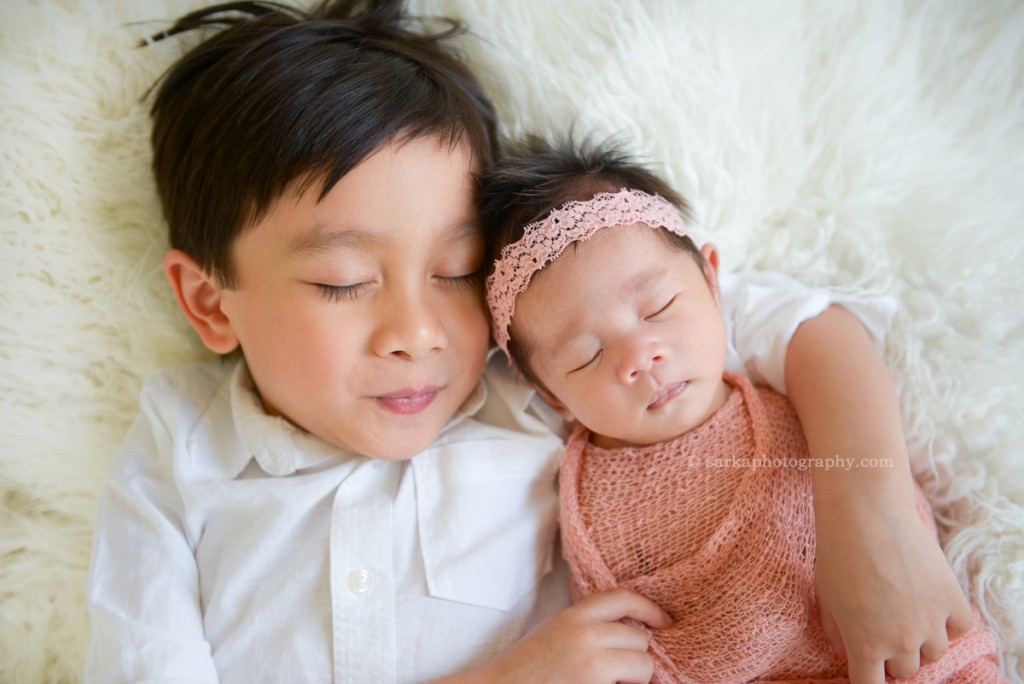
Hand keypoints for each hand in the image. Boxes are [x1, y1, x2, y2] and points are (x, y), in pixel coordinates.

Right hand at [437, 587, 671, 683]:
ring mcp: (592, 664)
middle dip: (636, 658)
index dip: (650, 608)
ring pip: (644, 666)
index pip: (623, 598)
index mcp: (572, 617)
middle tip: (617, 675)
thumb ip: (586, 628)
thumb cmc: (523, 672)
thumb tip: (628, 633)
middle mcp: (585, 635)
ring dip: (635, 680)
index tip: (665, 623)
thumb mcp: (554, 634)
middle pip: (640, 639)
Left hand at [814, 499, 972, 682]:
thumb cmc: (836, 554)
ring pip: (933, 653)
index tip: (868, 669)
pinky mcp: (952, 599)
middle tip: (882, 629)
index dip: (868, 680)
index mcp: (865, 646)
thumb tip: (847, 651)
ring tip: (904, 612)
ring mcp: (930, 622)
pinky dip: (947, 622)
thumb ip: (837, 633)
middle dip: (893, 656)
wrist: (866, 515)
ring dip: (921, 641)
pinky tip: (930, 604)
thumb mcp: (825, 599)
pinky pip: (958, 628)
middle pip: (905, 670)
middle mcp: (901, 642)